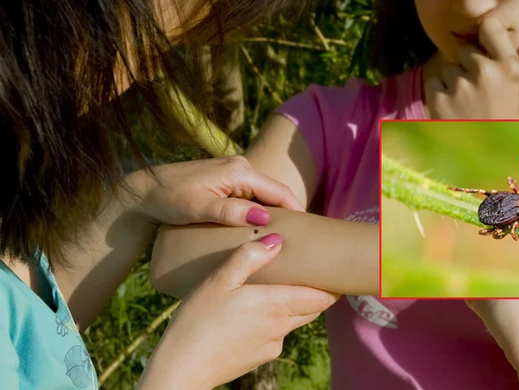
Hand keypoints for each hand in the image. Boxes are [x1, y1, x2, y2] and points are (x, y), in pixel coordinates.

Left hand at [127, 156, 303, 226]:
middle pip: (274, 192)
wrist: (143, 190)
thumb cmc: (169, 198)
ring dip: (273, 212)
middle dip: (288, 213)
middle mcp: (240, 167)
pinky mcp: (225, 181)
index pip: (279, 191)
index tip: (308, 231)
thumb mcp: (200, 207)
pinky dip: (259, 210)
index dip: (296, 211)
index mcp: (239, 170)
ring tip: (284, 235)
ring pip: (263, 195)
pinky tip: (261, 226)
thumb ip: (232, 211)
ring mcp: (233, 173)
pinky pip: (251, 196)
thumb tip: (264, 217)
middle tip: (300, 238)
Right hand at [138, 234, 339, 388]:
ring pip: (293, 322)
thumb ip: (249, 258)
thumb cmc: (197, 322)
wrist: (182, 369)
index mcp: (276, 305)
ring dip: (293, 307)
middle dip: (316, 293)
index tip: (336, 271)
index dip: (332, 286)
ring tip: (278, 288)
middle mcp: (281, 328)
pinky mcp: (261, 357)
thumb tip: (277, 240)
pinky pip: (276, 335)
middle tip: (313, 274)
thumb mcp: (219, 281)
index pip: (321, 297)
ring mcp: (272, 345)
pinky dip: (274, 322)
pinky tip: (253, 313)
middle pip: (312, 309)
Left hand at [425, 17, 518, 119]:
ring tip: (467, 105)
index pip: (489, 26)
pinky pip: (433, 82)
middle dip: (468, 64)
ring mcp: (460, 86)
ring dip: (453, 80)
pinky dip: (439, 92)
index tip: (485, 46)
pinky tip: (454, 110)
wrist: (488, 163)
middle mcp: (485, 73)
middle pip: (465, 49)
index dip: (484, 34)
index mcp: (510, 68)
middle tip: (479, 91)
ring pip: (449, 67)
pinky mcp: (438, 99)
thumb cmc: (510, 126)